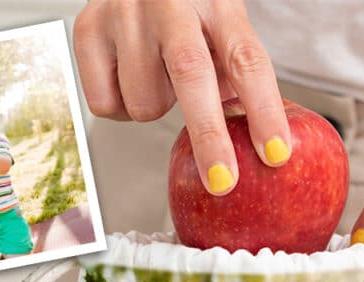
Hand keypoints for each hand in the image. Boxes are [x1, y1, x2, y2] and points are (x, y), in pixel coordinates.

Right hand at [73, 0, 290, 194]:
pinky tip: (127, 78)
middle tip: (222, 182)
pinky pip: (107, 105)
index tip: (275, 154)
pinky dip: (120, 107)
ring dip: (155, 108)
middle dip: (209, 137)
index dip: (263, 110)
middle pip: (192, 75)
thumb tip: (255, 146)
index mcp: (217, 2)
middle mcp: (169, 1)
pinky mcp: (87, 29)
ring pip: (144, 102)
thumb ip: (235, 78)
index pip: (246, 60)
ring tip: (157, 78)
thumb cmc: (185, 13)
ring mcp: (124, 12)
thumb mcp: (221, 32)